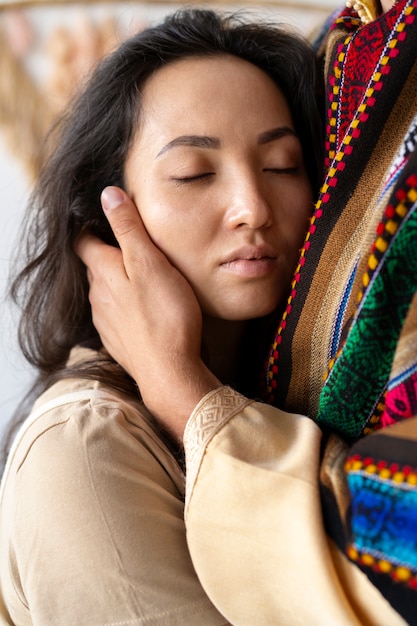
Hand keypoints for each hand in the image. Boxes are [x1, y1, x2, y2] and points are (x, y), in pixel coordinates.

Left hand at [76, 186, 219, 439]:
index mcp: (102, 271)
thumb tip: (108, 195)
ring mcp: (105, 319)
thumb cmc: (166, 315)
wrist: (169, 371)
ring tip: (146, 278)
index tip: (109, 219)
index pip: (83, 240)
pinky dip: (127, 306)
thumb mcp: (150, 262)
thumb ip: (128, 228)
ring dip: (120, 282)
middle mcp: (97, 295)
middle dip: (111, 254)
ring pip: (106, 291)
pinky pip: (115, 314)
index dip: (92, 226)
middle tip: (138, 247)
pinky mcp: (116, 339)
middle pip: (95, 266)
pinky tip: (146, 310)